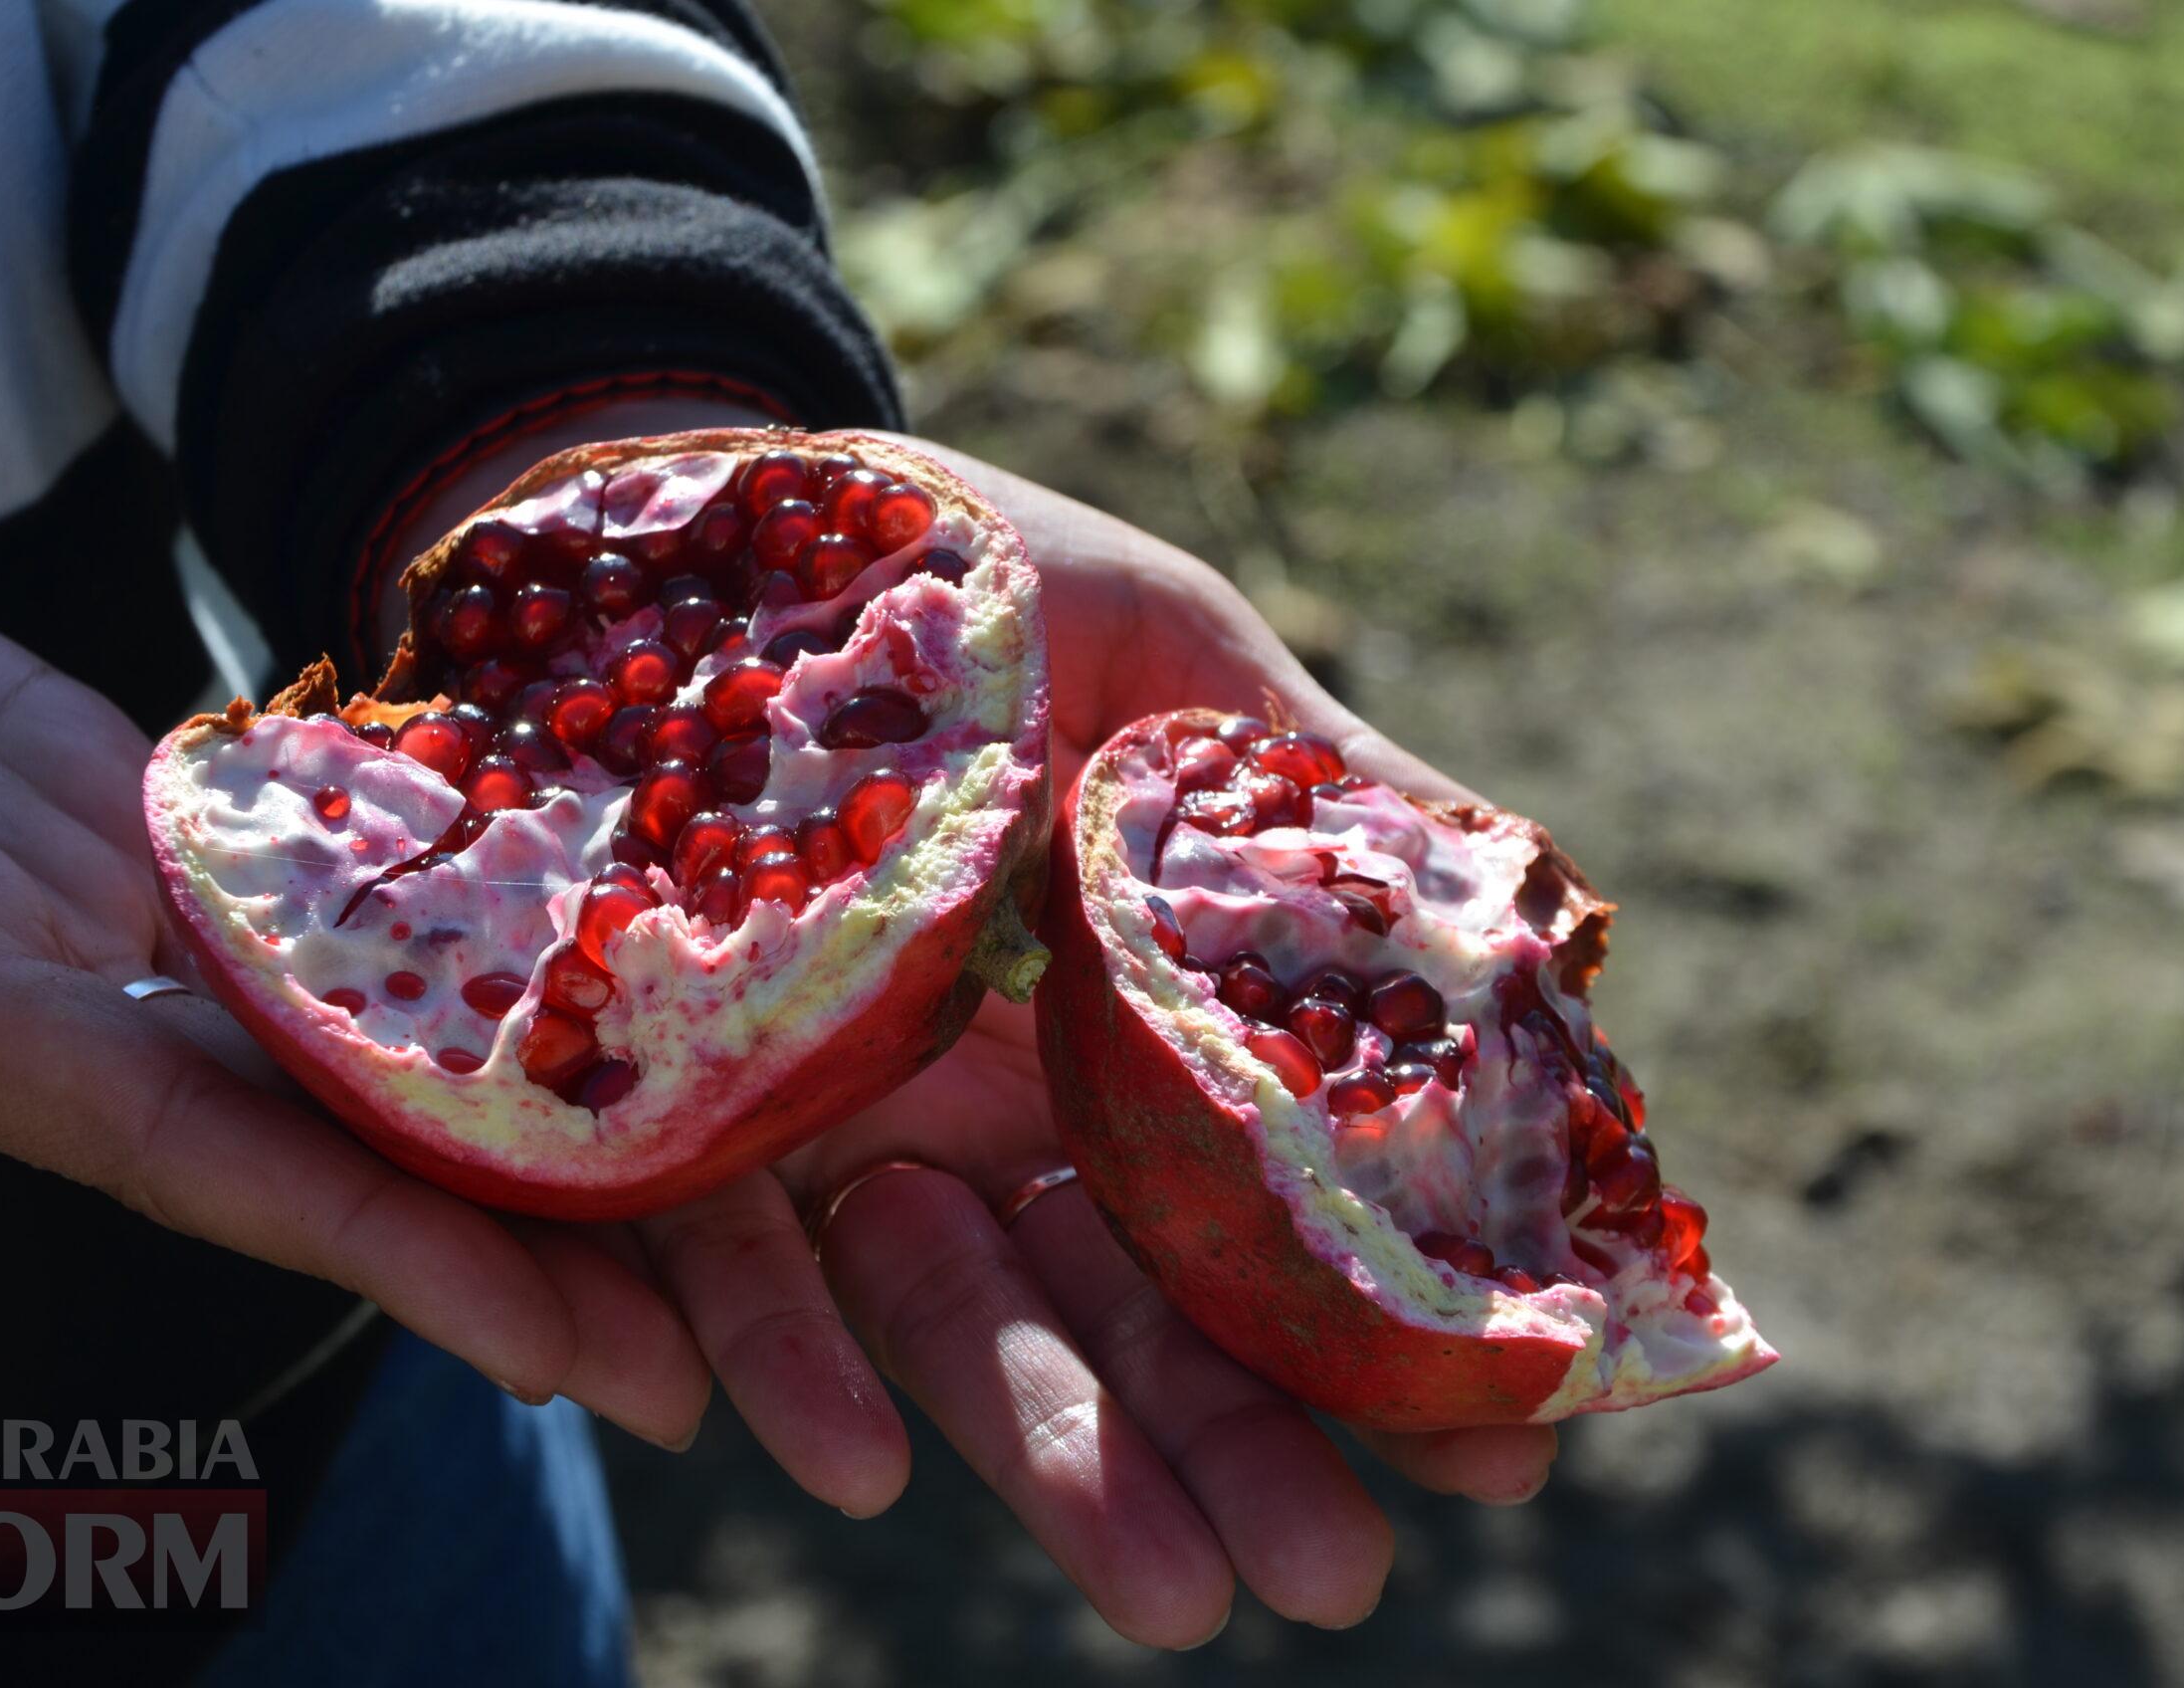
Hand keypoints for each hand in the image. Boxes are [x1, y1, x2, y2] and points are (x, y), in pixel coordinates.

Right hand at [0, 511, 739, 1454]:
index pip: (230, 1173)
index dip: (396, 1263)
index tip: (563, 1357)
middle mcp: (110, 1011)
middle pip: (352, 1149)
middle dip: (521, 1259)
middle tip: (711, 1361)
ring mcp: (158, 927)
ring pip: (379, 1042)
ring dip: (532, 1126)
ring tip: (714, 1196)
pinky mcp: (186, 830)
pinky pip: (355, 896)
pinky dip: (476, 941)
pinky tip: (610, 966)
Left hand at [730, 443, 1559, 1645]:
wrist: (693, 505)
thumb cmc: (946, 566)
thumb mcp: (1165, 653)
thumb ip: (1315, 782)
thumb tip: (1534, 902)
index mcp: (1093, 1020)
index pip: (1235, 1214)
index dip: (1350, 1329)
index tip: (1495, 1451)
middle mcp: (964, 1101)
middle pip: (1103, 1307)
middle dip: (1218, 1449)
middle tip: (1334, 1583)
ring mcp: (816, 1120)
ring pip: (939, 1324)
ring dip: (1050, 1463)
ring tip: (1174, 1598)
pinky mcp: (649, 1110)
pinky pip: (712, 1259)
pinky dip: (776, 1360)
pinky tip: (853, 1463)